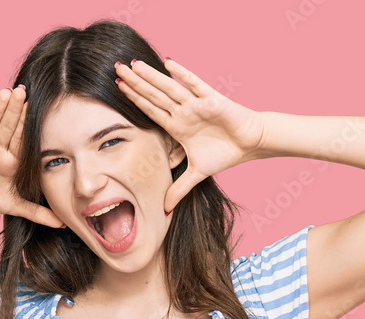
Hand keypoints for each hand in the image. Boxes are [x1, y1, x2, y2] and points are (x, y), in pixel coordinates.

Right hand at [0, 86, 64, 227]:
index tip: (41, 111)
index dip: (30, 127)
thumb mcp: (15, 206)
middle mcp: (0, 149)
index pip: (23, 141)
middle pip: (9, 127)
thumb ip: (38, 213)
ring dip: (0, 107)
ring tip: (8, 91)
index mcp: (13, 161)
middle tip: (25, 92)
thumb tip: (63, 224)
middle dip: (17, 111)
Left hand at [115, 58, 266, 213]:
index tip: (116, 88)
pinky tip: (167, 63)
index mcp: (177, 126)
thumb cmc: (225, 153)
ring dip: (150, 77)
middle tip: (115, 68)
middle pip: (154, 95)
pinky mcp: (211, 99)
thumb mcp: (197, 173)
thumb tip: (165, 210)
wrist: (250, 143)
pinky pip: (195, 84)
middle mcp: (183, 111)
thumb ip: (178, 189)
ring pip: (168, 87)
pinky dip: (182, 74)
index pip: (150, 110)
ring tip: (133, 64)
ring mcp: (195, 104)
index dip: (134, 99)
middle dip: (135, 83)